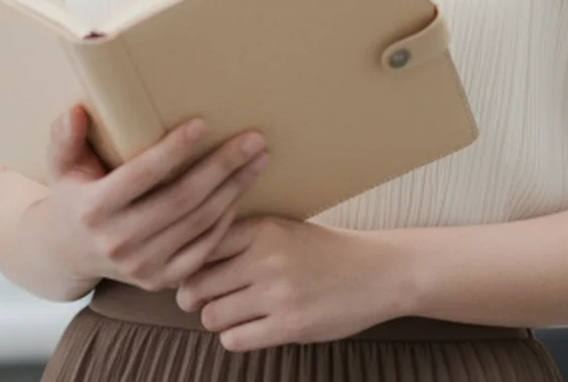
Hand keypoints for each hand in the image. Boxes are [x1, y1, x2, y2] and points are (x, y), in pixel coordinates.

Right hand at [39, 105, 268, 291]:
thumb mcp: (60, 166)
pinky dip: (227, 220)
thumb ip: (65, 138)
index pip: (141, 175)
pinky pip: (204, 249)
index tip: (204, 123)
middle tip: (254, 139)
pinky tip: (241, 192)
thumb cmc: (73, 195)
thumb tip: (76, 112)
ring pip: (199, 223)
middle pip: (181, 199)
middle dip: (222, 167)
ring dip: (234, 189)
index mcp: (93, 209)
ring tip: (259, 159)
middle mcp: (117, 242)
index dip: (173, 150)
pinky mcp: (160, 280)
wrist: (70, 253)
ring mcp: (141, 266)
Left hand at [174, 216, 410, 350]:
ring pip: (211, 316)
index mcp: (262, 228)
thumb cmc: (326, 251)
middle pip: (195, 285)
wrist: (379, 272)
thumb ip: (242, 239)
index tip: (193, 271)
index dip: (188, 263)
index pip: (198, 246)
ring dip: (216, 319)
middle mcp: (266, 259)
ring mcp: (278, 294)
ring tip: (231, 314)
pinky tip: (250, 328)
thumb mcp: (284, 229)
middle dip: (194, 297)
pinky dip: (235, 337)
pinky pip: (234, 340)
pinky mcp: (289, 326)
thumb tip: (188, 260)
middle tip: (202, 299)